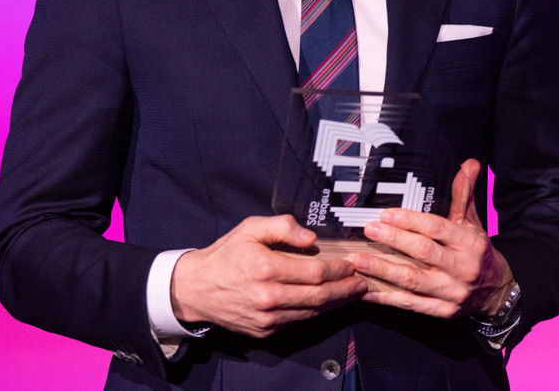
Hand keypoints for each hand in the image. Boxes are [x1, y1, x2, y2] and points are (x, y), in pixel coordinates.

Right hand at [170, 215, 367, 337]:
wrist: (196, 288)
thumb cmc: (226, 255)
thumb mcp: (251, 228)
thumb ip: (283, 227)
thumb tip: (311, 238)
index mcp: (267, 270)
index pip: (316, 272)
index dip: (339, 270)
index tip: (352, 265)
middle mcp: (269, 298)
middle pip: (320, 296)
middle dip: (345, 290)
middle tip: (362, 282)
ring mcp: (267, 318)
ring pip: (312, 313)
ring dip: (336, 303)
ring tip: (352, 293)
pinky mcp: (264, 330)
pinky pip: (297, 321)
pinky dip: (315, 313)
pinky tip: (326, 303)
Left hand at [354, 159, 515, 318]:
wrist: (495, 291)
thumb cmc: (477, 252)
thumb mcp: (473, 223)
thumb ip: (464, 194)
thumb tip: (469, 163)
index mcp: (469, 243)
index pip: (437, 229)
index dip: (411, 221)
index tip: (386, 214)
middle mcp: (461, 268)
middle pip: (423, 252)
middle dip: (394, 239)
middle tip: (369, 229)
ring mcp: (451, 292)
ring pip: (413, 281)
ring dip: (383, 270)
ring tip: (359, 260)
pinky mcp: (441, 311)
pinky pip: (410, 304)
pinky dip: (385, 298)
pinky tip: (365, 290)